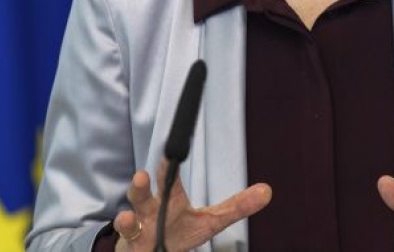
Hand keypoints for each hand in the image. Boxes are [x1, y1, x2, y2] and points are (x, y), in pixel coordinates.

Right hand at [113, 160, 271, 251]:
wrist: (153, 250)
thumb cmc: (181, 231)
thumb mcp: (211, 221)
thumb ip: (236, 206)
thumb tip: (267, 191)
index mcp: (170, 198)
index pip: (168, 178)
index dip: (168, 165)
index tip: (171, 151)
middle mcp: (149, 209)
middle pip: (141, 193)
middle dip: (141, 185)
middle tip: (142, 175)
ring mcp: (137, 229)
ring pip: (127, 221)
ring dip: (126, 219)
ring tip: (126, 216)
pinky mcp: (131, 247)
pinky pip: (126, 244)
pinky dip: (127, 241)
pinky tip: (128, 237)